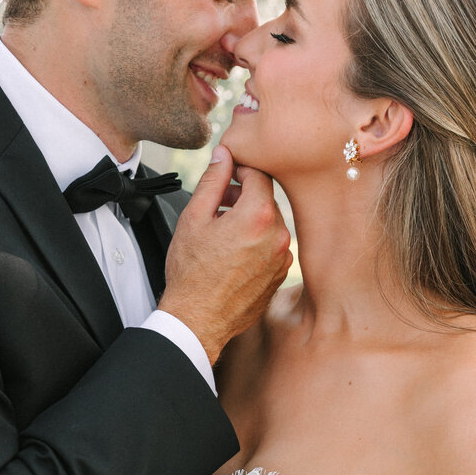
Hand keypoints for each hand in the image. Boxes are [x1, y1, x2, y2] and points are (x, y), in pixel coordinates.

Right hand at [158, 146, 291, 364]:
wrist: (199, 320)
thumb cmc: (192, 273)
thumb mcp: (194, 218)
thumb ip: (213, 180)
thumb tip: (224, 155)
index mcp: (258, 216)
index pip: (260, 174)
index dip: (240, 170)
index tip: (226, 176)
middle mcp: (279, 236)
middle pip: (266, 199)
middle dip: (244, 195)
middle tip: (218, 204)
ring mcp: (283, 258)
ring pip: (270, 223)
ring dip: (250, 220)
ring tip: (223, 232)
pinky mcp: (281, 275)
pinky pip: (273, 247)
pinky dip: (257, 242)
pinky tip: (234, 253)